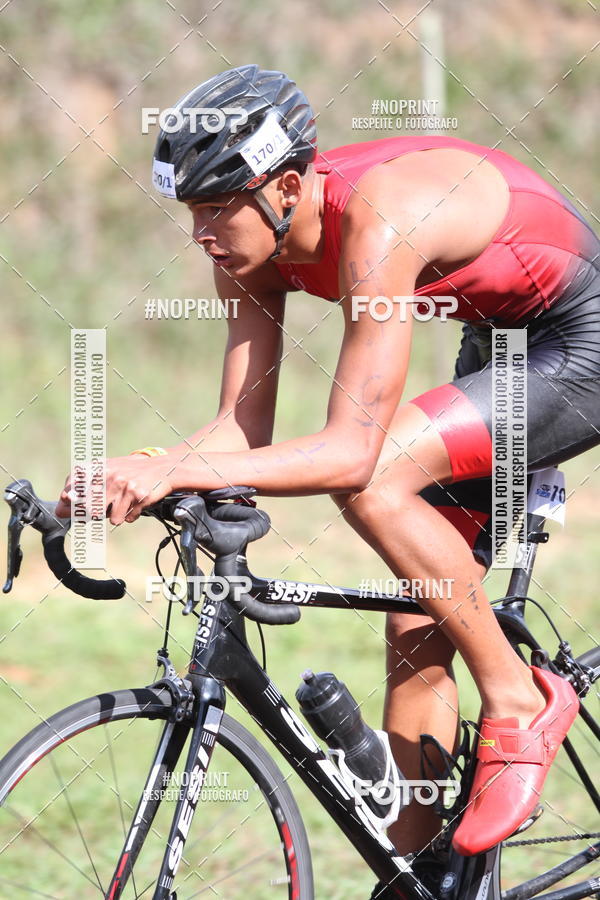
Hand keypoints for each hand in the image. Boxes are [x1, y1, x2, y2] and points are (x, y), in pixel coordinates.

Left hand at [56, 455, 175, 524]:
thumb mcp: (107, 474)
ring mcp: (124, 485)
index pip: (72, 486)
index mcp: (98, 467)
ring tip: (125, 502)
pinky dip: (131, 516)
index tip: (71, 502)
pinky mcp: (138, 495)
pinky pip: (127, 519)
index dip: (69, 499)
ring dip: (117, 515)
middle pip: (89, 508)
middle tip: (103, 508)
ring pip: (111, 518)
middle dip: (94, 514)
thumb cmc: (130, 474)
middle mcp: (109, 475)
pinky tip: (137, 503)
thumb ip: (83, 490)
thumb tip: (59, 512)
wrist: (163, 468)